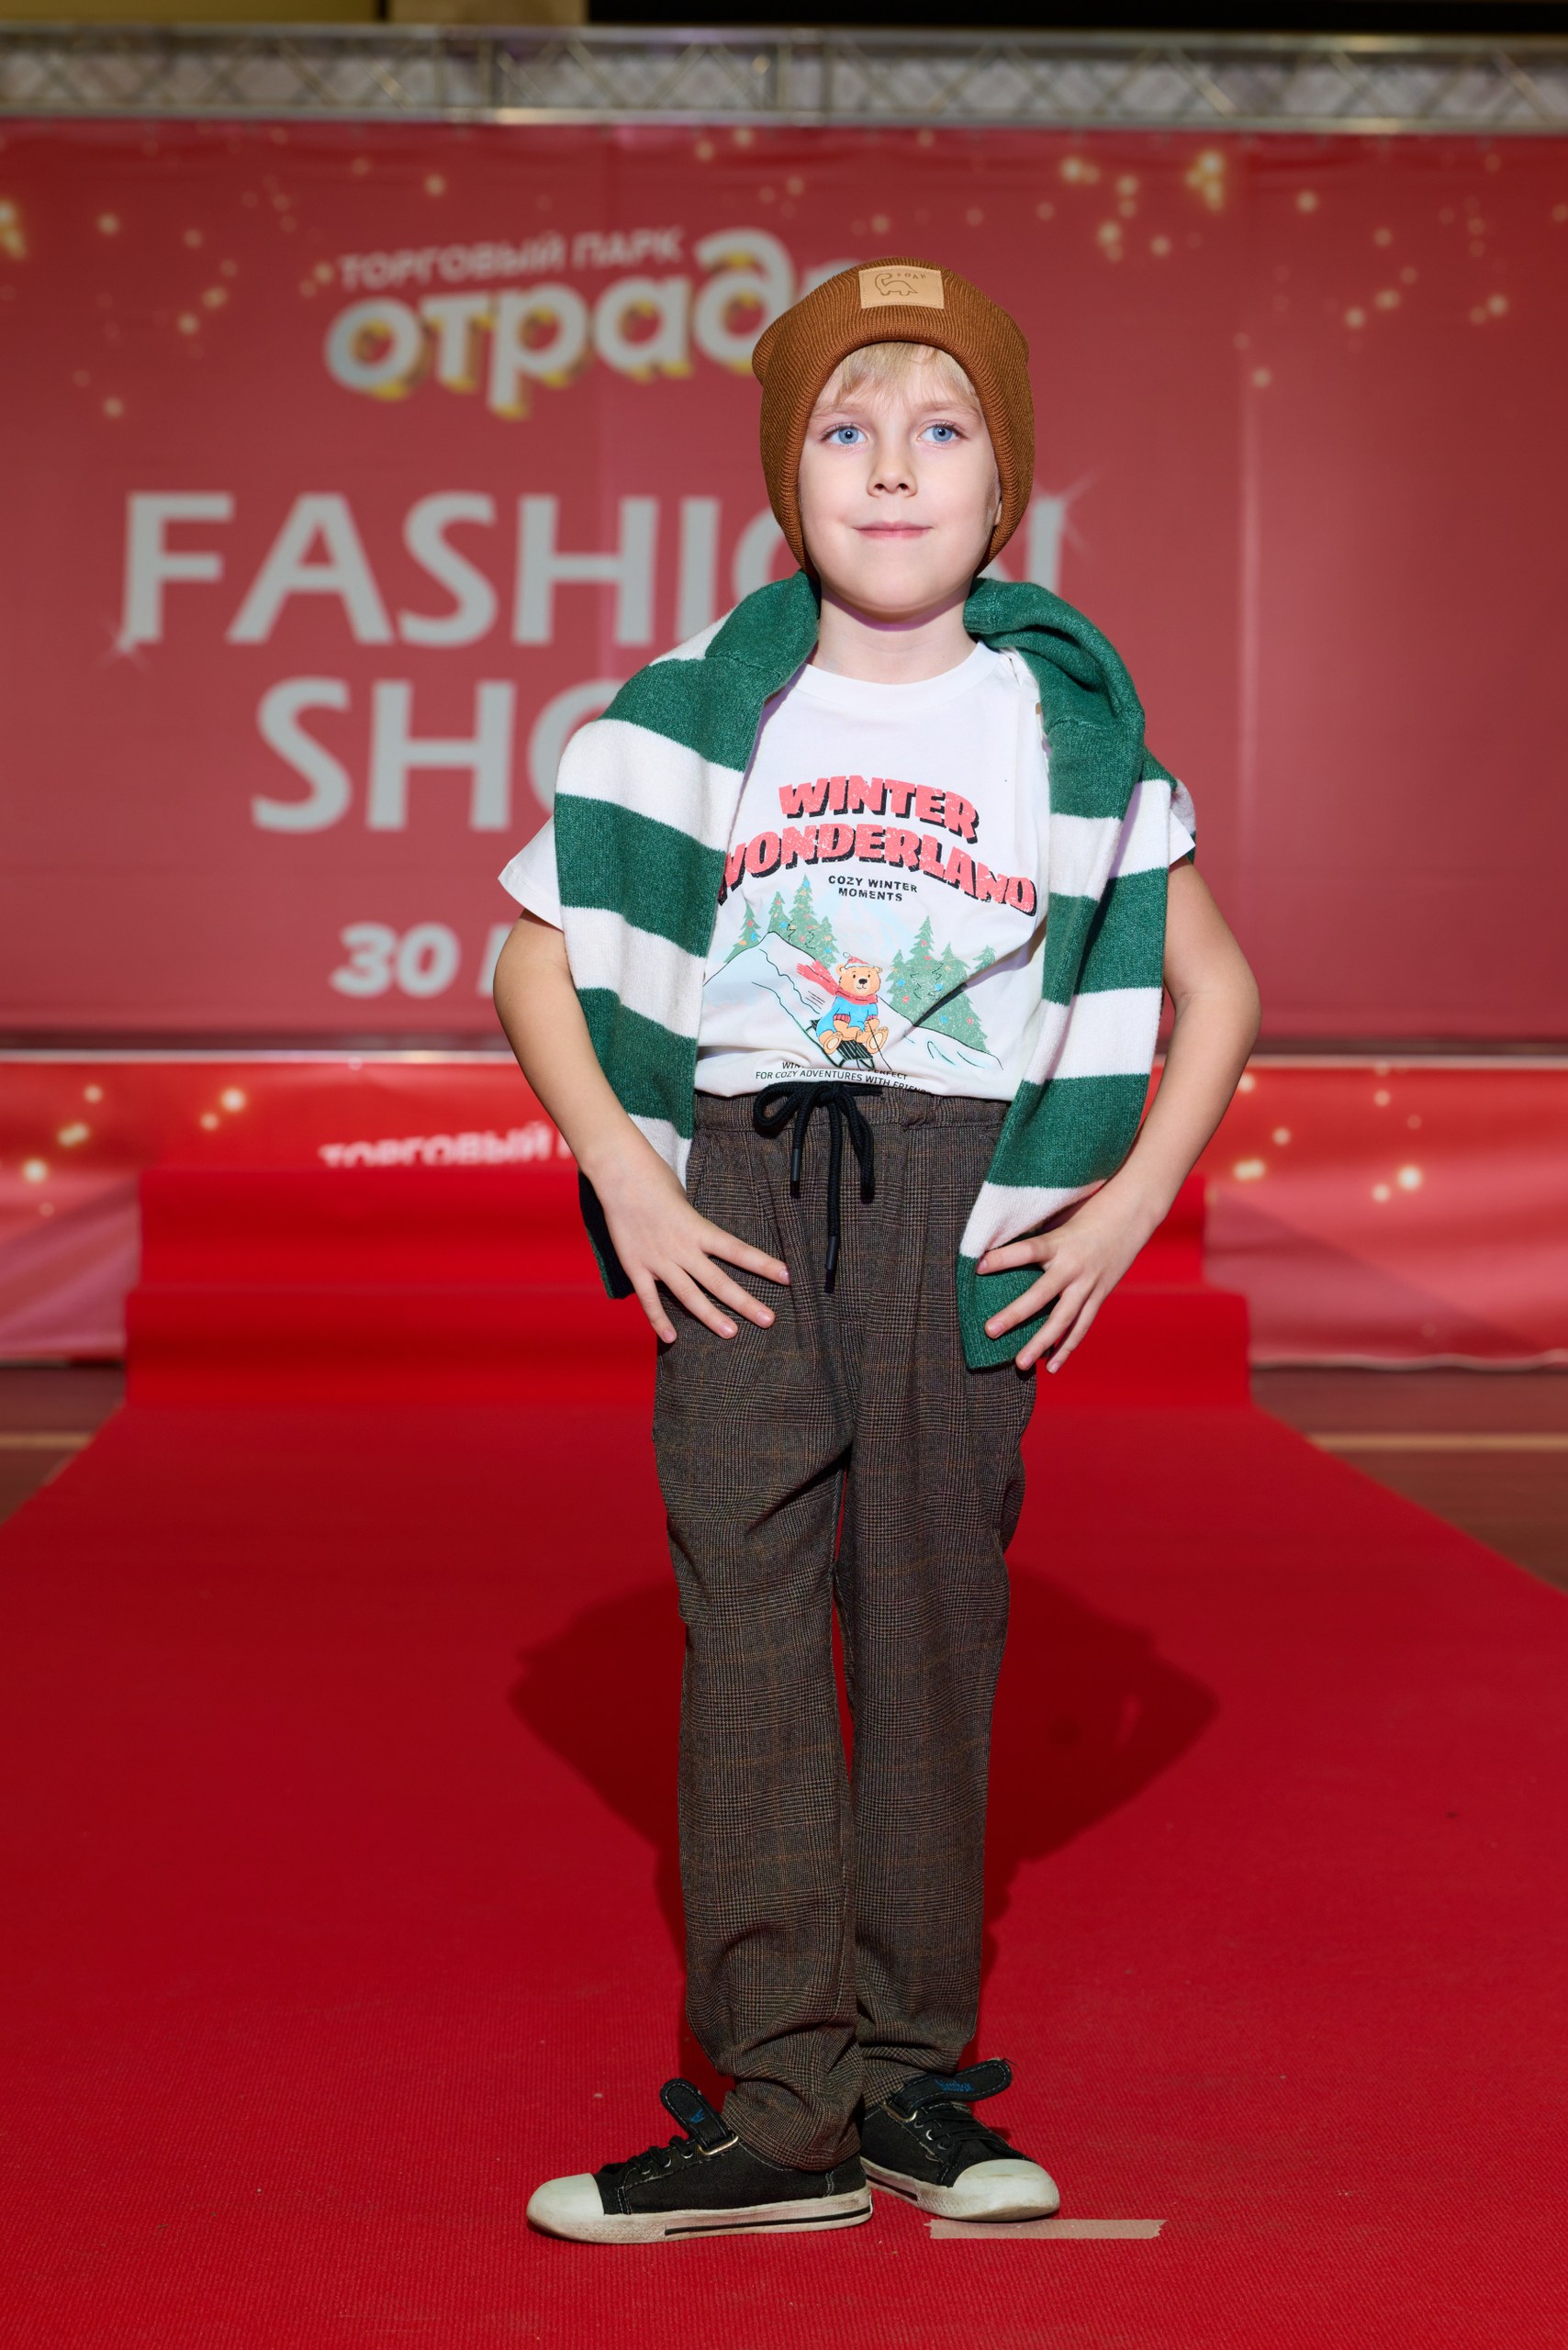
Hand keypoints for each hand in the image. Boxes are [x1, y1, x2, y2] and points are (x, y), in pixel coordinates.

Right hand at [593, 1136, 789, 1345]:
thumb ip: (695, 1226)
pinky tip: (670, 1338)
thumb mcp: (685, 1199)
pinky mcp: (635, 1266)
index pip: (738, 1250)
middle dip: (745, 1302)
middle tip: (768, 1319)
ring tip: (732, 1333)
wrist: (619, 1174)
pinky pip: (648, 1299)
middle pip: (718, 1281)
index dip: (763, 1265)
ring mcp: (658, 1260)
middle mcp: (682, 1248)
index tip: (787, 1277)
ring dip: (711, 1316)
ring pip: (688, 1295)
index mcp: (698, 1228)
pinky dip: (658, 1319)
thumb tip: (703, 1242)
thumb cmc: (654, 1179)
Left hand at [977, 1182, 1160, 1372]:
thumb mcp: (1060, 1219)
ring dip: (1041, 1344)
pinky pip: (1081, 1326)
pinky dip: (1067, 1347)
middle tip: (990, 1331)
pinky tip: (1051, 1366)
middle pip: (1041, 1295)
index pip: (1027, 1250)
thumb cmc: (1088, 1212)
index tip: (978, 1266)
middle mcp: (1074, 1266)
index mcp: (1060, 1242)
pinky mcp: (1099, 1295)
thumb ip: (1036, 1238)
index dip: (1003, 1258)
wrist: (1131, 1215)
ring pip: (1063, 1320)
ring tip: (1021, 1365)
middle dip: (1014, 1315)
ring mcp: (1089, 1284)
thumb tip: (998, 1251)